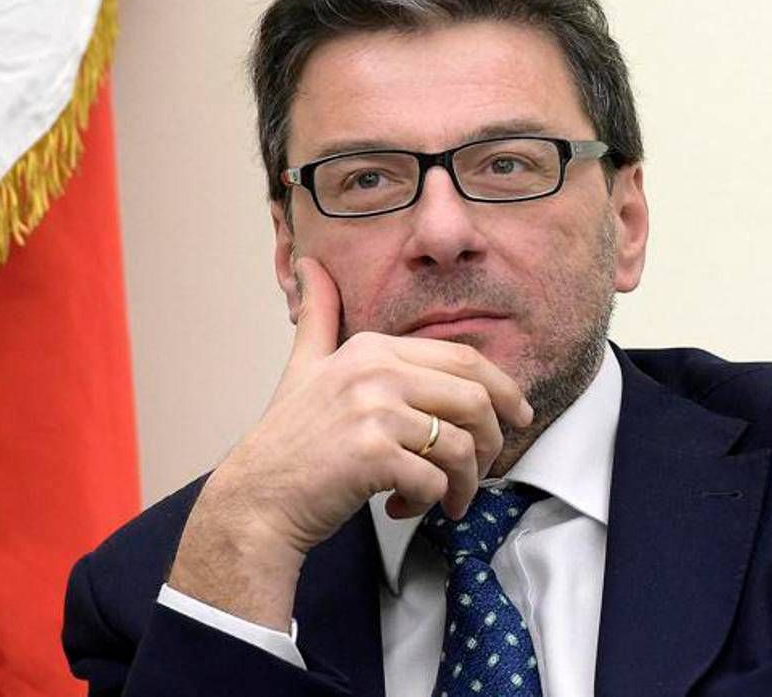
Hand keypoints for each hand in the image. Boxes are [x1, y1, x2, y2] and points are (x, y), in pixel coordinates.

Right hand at [168, 256, 532, 629]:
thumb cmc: (288, 443)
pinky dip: (430, 502)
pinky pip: (435, 480)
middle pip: (475, 398)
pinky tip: (405, 507)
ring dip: (464, 482)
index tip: (517, 416)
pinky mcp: (373, 454)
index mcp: (372, 348)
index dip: (503, 389)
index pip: (464, 359)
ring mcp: (374, 410)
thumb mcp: (303, 367)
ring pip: (462, 445)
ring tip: (445, 498)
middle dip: (494, 440)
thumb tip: (309, 264)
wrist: (254, 500)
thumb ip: (318, 317)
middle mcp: (375, 371)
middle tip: (484, 469)